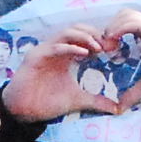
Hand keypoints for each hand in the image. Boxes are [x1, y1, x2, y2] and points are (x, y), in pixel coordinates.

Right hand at [0, 22, 124, 122]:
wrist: (23, 112)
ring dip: (84, 37)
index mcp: (66, 54)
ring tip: (98, 47)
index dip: (100, 39)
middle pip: (77, 29)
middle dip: (94, 34)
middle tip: (109, 45)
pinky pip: (55, 46)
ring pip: (67, 33)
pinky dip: (70, 47)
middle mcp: (56, 49)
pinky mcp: (36, 57)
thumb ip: (96, 101)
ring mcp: (45, 51)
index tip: (114, 49)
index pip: (84, 37)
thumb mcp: (77, 100)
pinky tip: (84, 53)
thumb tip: (117, 109)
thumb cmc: (47, 103)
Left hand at [104, 11, 140, 111]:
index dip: (111, 33)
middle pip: (123, 15)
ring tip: (108, 46)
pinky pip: (135, 22)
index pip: (124, 22)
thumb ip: (134, 93)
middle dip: (110, 28)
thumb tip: (120, 107)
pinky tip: (114, 42)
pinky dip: (121, 28)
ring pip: (127, 15)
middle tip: (104, 48)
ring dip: (113, 27)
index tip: (104, 51)